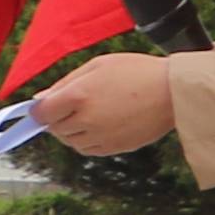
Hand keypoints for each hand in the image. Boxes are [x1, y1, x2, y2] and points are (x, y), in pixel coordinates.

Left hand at [27, 49, 175, 155]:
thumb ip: (66, 82)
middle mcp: (86, 119)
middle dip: (58, 118)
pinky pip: (89, 150)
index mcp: (79, 95)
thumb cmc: (139, 71)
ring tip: (91, 114)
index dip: (39, 110)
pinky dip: (88, 140)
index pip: (41, 113)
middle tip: (73, 106)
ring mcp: (101, 136)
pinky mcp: (115, 147)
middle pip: (55, 129)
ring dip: (72, 131)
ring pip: (71, 142)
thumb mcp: (99, 65)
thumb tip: (40, 100)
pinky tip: (101, 125)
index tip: (44, 107)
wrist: (175, 92)